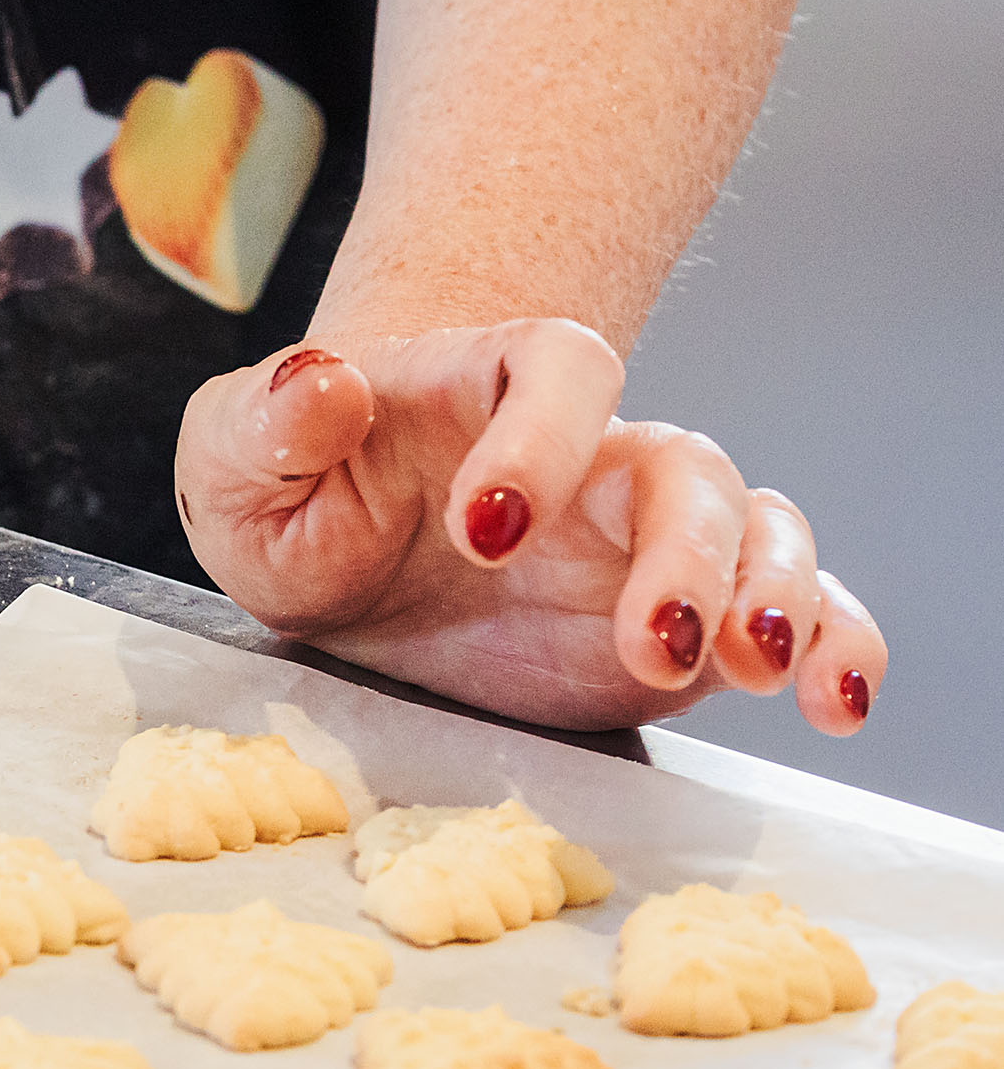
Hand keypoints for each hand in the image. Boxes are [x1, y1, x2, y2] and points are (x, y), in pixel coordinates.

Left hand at [174, 319, 885, 733]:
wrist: (319, 568)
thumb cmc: (285, 491)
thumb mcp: (233, 457)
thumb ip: (268, 419)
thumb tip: (321, 380)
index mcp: (484, 387)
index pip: (560, 366)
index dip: (545, 436)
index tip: (486, 529)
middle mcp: (587, 454)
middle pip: (685, 463)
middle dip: (683, 550)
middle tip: (645, 635)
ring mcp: (642, 539)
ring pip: (757, 530)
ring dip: (772, 595)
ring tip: (754, 668)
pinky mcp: (677, 623)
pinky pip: (791, 614)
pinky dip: (834, 647)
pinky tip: (834, 702)